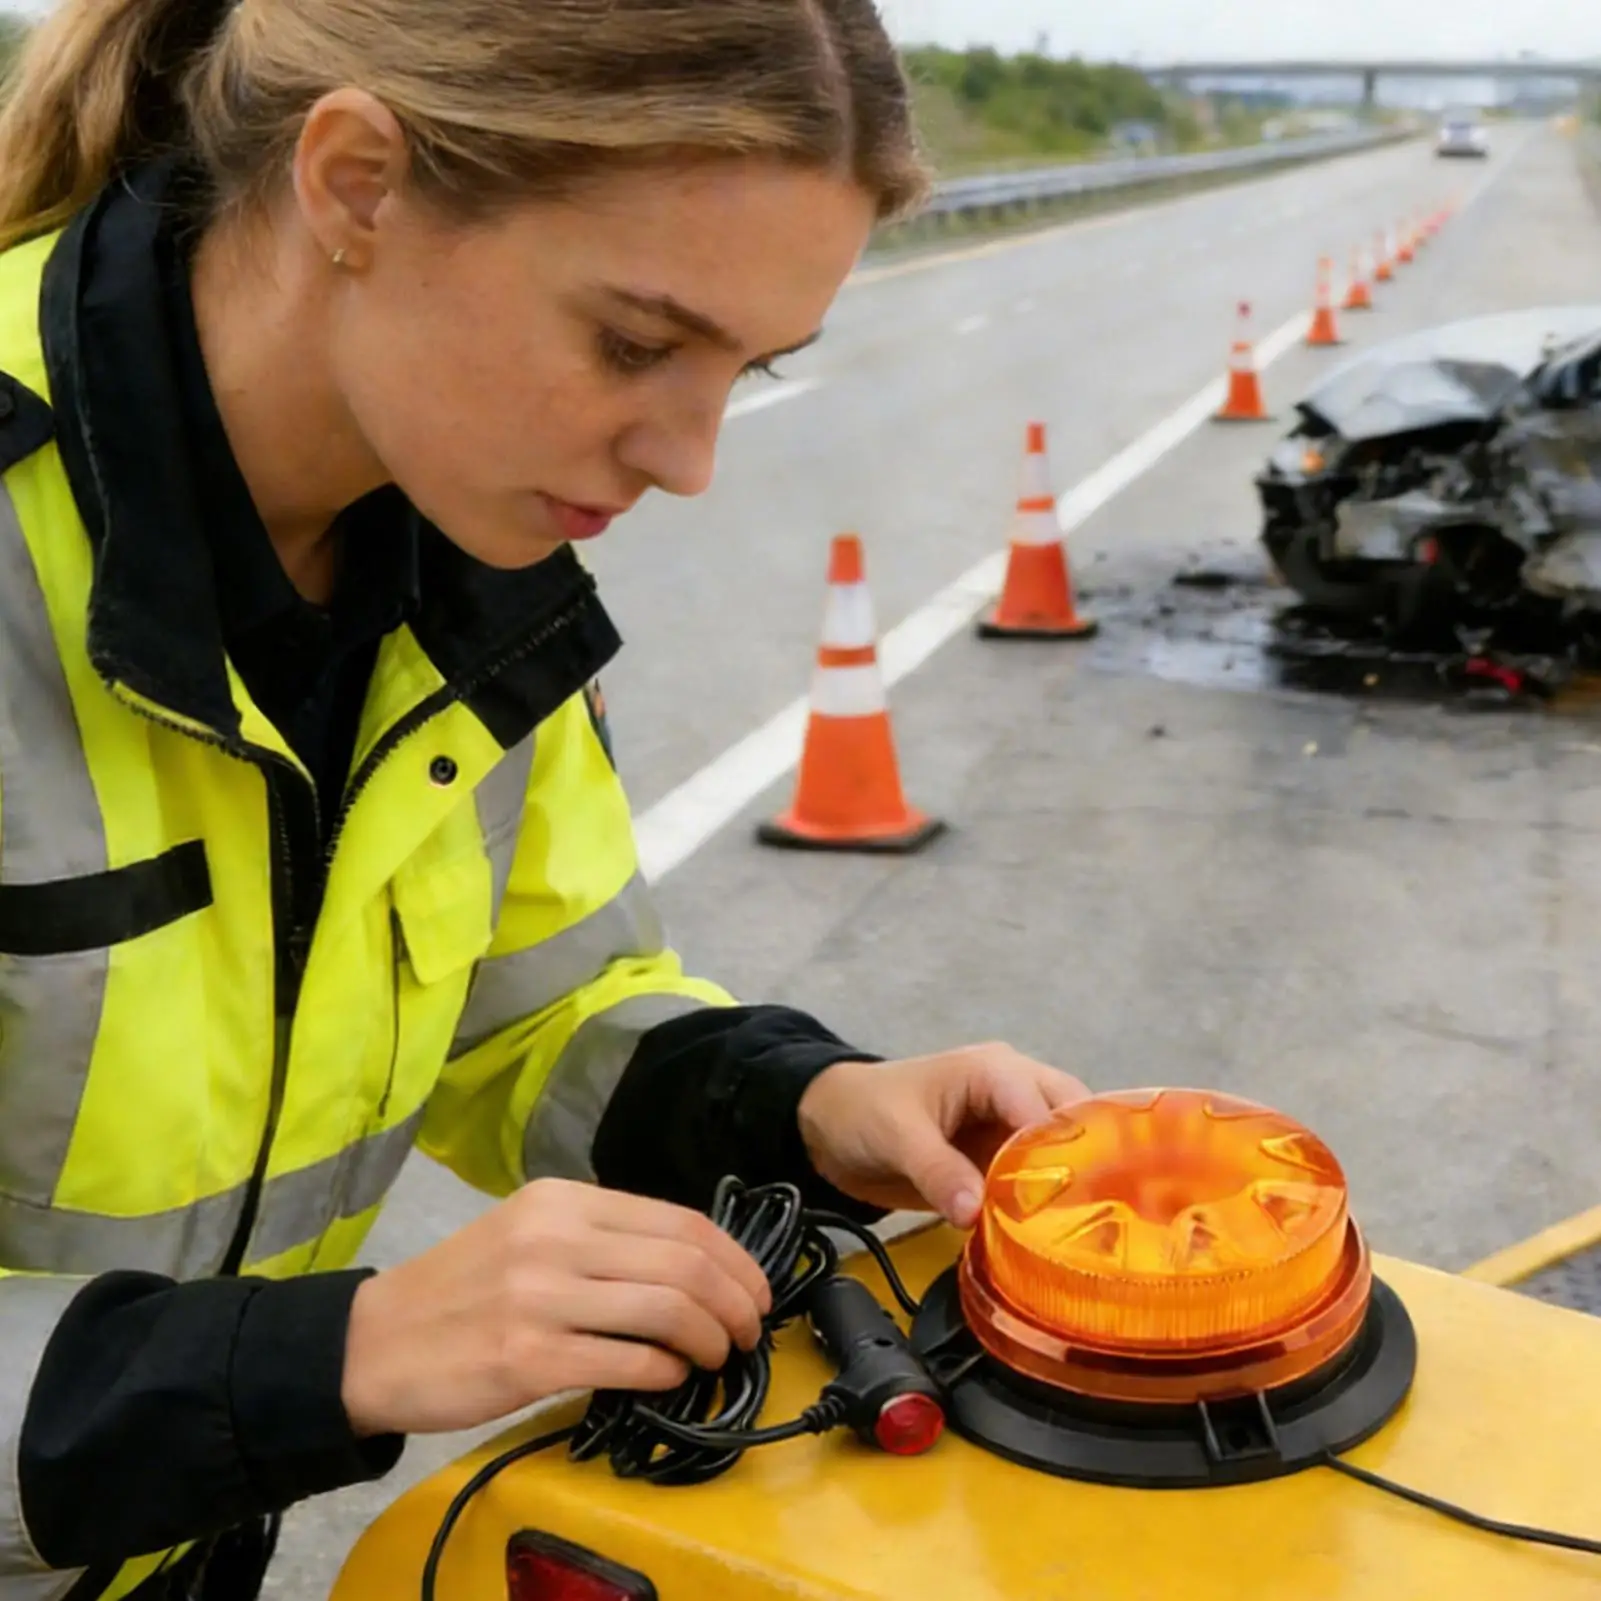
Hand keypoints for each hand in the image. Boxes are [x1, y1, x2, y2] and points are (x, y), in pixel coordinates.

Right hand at [341, 1179, 771, 1436]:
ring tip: (716, 1357)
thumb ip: (600, 1240)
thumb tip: (691, 1269)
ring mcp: (540, 1297)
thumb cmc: (462, 1290)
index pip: (679, 1220)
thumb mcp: (527, 1234)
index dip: (734, 1259)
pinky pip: (628, 1361)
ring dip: (710, 1339)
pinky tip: (672, 1378)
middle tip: (746, 1331)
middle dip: (735, 1302)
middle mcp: (555, 1237)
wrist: (374, 1342)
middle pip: (684, 1263)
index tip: (755, 1290)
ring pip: (666, 1309)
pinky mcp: (528, 1358)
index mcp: (561, 1200)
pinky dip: (667, 1371)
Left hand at [797, 1045, 1089, 1229]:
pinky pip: (1038, 1179)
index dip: (1066, 1153)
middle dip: (1088, 1166)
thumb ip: (937, 1171)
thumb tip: (976, 1213)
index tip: (1074, 1204)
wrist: (830, 1127)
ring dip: (1073, 1187)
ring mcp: (1011, 1127)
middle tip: (1097, 1220)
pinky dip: (1049, 1203)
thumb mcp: (897, 1136)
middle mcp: (1016, 1092)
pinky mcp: (1001, 1160)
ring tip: (1087, 1234)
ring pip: (1065, 1151)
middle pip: (1075, 1124)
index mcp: (995, 1071)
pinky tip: (1060, 1238)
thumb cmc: (863, 1110)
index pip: (1049, 1109)